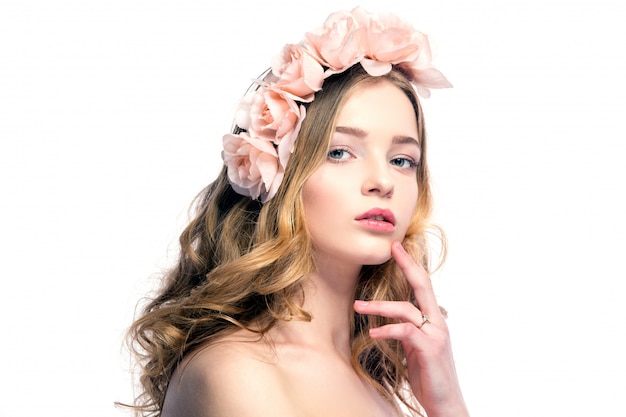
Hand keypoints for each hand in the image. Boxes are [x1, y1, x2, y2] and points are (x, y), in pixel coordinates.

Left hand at [353, 241, 468, 416]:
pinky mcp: (429, 350)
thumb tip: (391, 321)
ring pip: (407, 309)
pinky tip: (373, 332)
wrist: (446, 404)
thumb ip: (408, 332)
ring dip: (380, 305)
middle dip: (407, 265)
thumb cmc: (429, 377)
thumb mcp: (416, 349)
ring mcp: (435, 335)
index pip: (423, 286)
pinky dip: (387, 329)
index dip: (411, 265)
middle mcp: (438, 323)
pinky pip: (405, 332)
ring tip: (358, 306)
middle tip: (392, 248)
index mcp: (434, 321)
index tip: (397, 248)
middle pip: (423, 285)